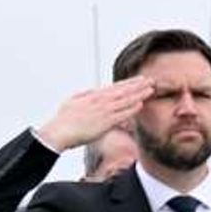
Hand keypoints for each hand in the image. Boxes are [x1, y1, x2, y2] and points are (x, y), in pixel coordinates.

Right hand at [37, 77, 154, 151]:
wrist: (59, 131)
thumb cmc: (63, 120)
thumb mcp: (72, 101)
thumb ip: (85, 95)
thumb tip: (93, 91)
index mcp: (93, 95)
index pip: (115, 87)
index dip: (128, 83)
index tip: (139, 79)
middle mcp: (100, 100)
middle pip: (123, 90)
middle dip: (137, 84)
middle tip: (151, 79)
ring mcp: (103, 110)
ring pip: (125, 100)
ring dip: (139, 94)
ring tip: (151, 89)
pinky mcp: (105, 122)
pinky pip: (122, 114)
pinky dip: (132, 108)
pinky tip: (141, 104)